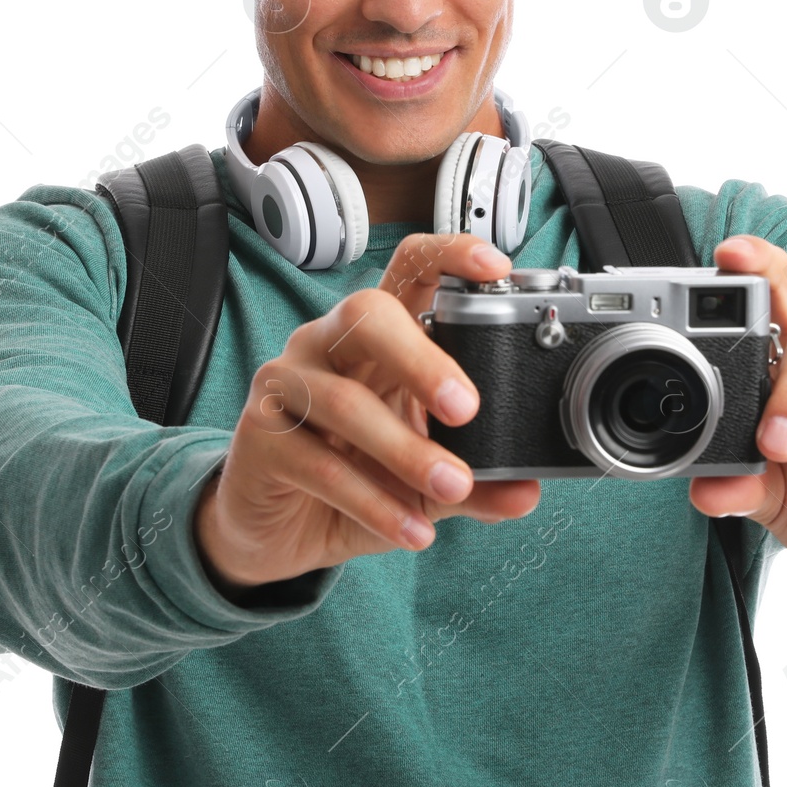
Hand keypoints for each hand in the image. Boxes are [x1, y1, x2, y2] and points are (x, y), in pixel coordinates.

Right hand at [195, 233, 541, 596]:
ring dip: (405, 450)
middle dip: (422, 358)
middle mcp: (327, 343)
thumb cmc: (352, 477)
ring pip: (343, 400)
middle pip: (367, 313)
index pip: (408, 269)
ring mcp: (287, 383)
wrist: (275, 530)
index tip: (496, 268)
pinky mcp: (260, 435)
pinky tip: (411, 530)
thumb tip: (526, 492)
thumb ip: (475, 482)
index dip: (449, 255)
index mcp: (376, 336)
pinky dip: (374, 502)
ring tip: (453, 486)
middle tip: (467, 409)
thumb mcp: (422, 482)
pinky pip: (320, 465)